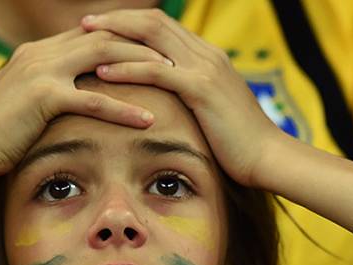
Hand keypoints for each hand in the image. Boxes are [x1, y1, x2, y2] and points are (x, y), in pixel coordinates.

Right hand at [0, 27, 171, 175]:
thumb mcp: (20, 104)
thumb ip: (44, 93)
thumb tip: (67, 102)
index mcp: (36, 52)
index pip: (90, 34)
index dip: (125, 39)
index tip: (154, 52)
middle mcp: (40, 53)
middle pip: (103, 36)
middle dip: (141, 45)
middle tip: (174, 60)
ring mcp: (42, 70)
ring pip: (105, 57)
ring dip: (142, 67)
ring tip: (173, 81)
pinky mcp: (44, 96)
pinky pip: (95, 99)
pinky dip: (125, 109)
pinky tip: (149, 120)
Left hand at [81, 9, 285, 187]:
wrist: (268, 157)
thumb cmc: (239, 143)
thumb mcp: (212, 112)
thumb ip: (192, 99)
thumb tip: (167, 104)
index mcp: (207, 56)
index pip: (163, 26)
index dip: (130, 22)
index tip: (102, 26)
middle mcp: (206, 54)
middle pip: (153, 21)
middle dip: (116, 19)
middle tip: (85, 23)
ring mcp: (205, 68)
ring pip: (151, 37)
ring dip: (114, 36)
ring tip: (84, 39)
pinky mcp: (201, 89)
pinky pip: (156, 71)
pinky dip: (126, 69)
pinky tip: (102, 73)